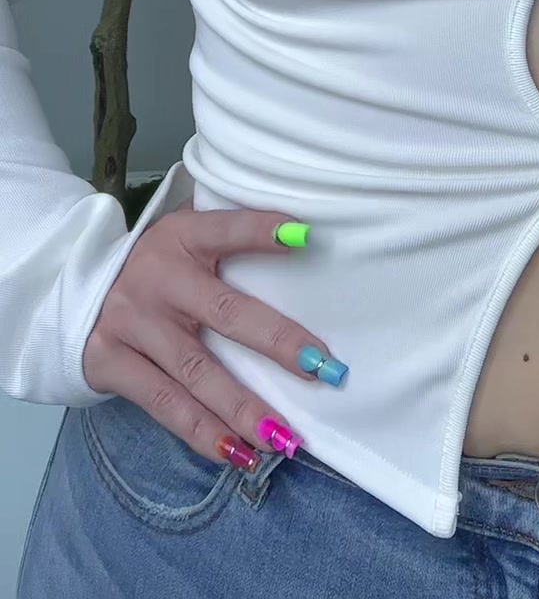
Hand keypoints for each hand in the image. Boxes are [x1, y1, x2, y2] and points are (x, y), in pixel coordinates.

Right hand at [82, 202, 343, 470]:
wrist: (72, 290)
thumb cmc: (154, 267)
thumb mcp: (183, 239)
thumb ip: (229, 242)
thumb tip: (303, 245)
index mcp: (182, 237)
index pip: (226, 228)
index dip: (262, 230)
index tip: (305, 237)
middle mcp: (157, 278)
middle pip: (225, 311)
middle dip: (277, 342)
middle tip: (322, 368)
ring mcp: (132, 323)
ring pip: (197, 371)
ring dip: (243, 408)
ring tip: (283, 436)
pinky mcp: (111, 362)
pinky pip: (164, 403)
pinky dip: (202, 432)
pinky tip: (236, 453)